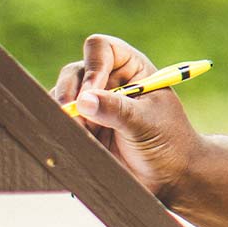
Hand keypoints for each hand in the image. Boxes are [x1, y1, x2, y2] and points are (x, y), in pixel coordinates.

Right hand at [51, 33, 202, 202]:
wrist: (168, 178)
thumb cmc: (167, 142)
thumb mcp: (145, 123)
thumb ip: (115, 110)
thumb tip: (83, 100)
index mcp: (130, 68)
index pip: (102, 48)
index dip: (92, 67)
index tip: (90, 93)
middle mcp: (108, 81)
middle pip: (75, 72)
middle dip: (69, 94)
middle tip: (72, 119)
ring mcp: (93, 104)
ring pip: (63, 97)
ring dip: (64, 115)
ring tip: (77, 136)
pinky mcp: (83, 128)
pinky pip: (61, 122)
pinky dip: (59, 131)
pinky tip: (69, 145)